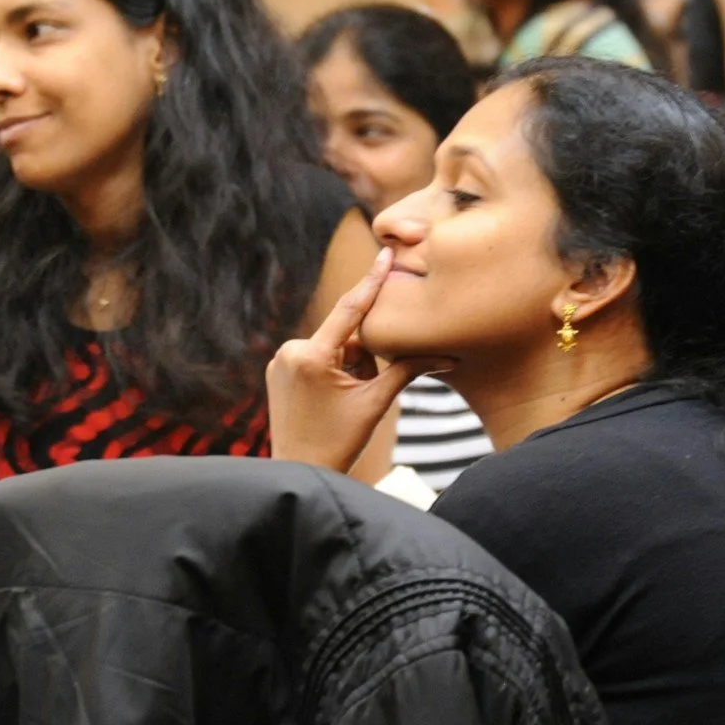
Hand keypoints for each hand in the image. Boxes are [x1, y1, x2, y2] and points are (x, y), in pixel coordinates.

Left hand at [266, 248, 449, 473]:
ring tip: (344, 402)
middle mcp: (290, 351)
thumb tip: (447, 355)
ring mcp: (280, 360)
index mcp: (313, 357)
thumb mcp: (376, 403)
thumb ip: (406, 370)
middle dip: (363, 358)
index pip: (351, 309)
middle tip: (362, 393)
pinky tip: (329, 400)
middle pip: (345, 337)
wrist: (300, 471)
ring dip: (349, 365)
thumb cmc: (339, 442)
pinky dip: (331, 370)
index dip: (372, 281)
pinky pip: (315, 357)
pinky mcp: (277, 369)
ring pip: (332, 348)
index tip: (385, 253)